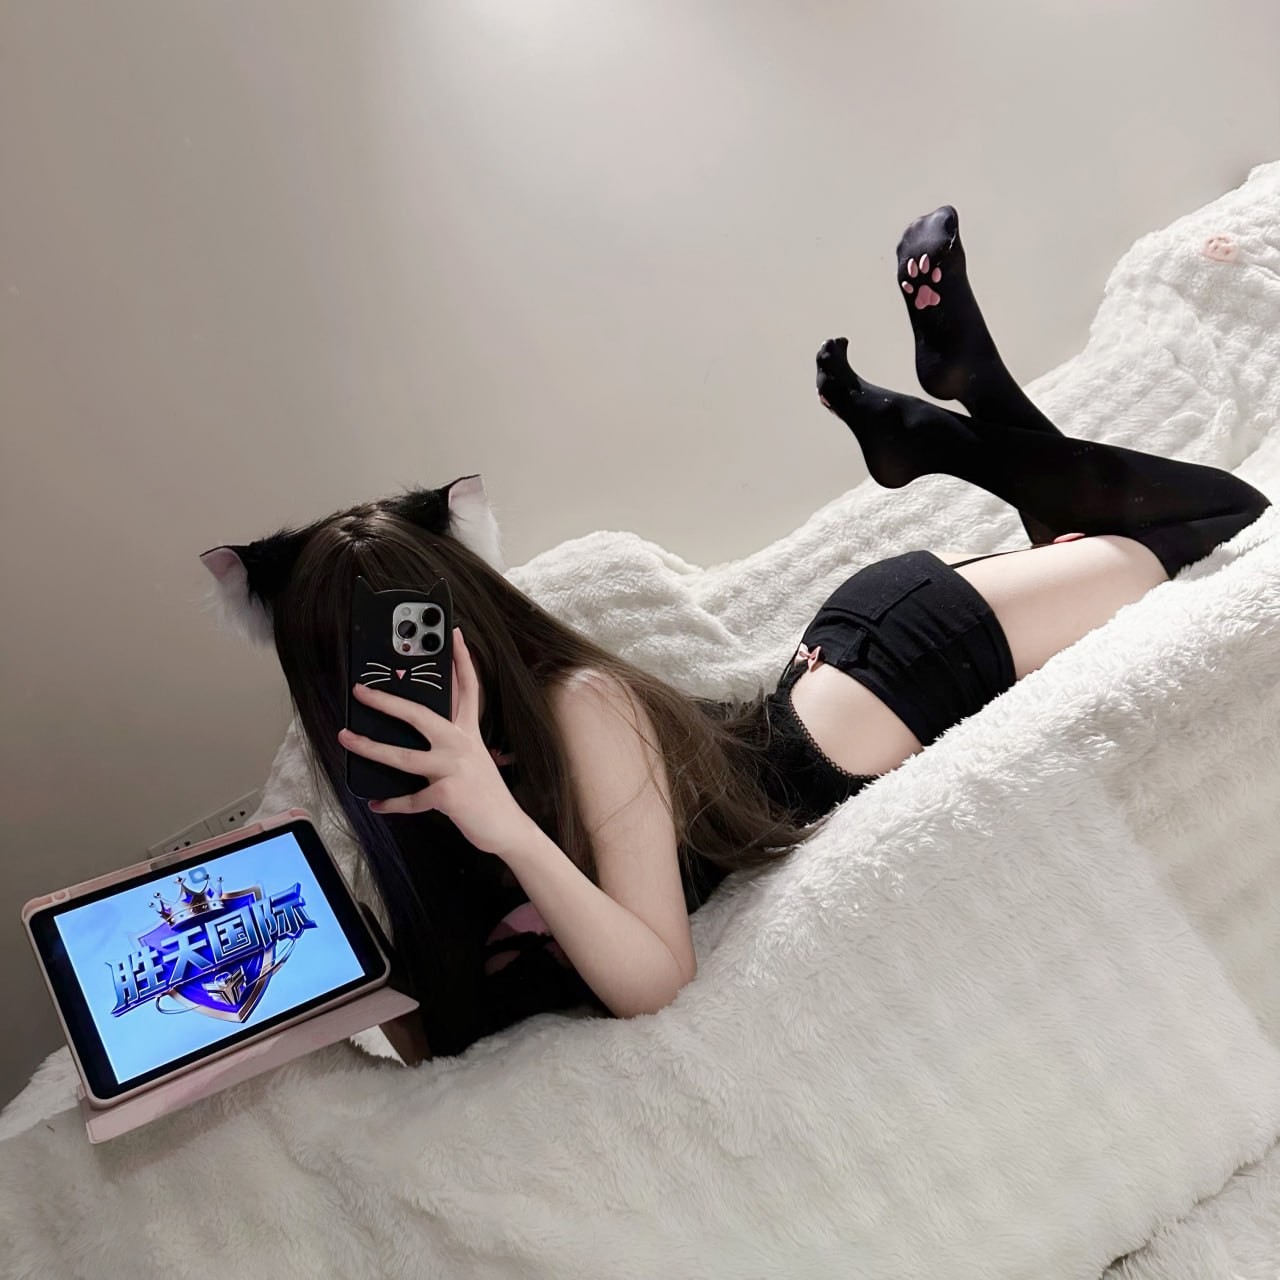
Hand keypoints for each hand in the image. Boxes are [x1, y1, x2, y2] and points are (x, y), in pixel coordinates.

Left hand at [338, 627, 533, 857]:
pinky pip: (410, 798)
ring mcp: (454, 769)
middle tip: (361, 690)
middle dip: (387, 701)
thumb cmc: (486, 794)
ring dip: (371, 747)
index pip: (467, 688)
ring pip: (404, 756)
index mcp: (469, 733)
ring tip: (347, 739)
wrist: (507, 827)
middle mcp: (462, 745)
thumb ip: (451, 741)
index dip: (461, 659)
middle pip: (420, 715)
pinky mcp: (447, 794)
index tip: (453, 635)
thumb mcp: (474, 759)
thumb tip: (419, 728)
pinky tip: (377, 803)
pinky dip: (392, 803)